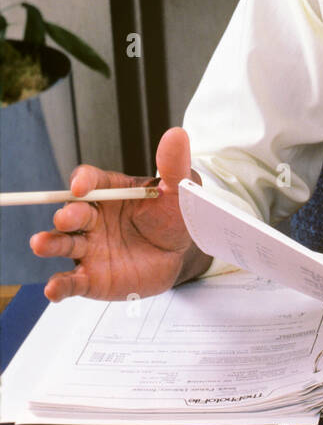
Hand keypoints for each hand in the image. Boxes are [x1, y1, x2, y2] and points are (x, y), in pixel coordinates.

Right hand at [29, 127, 211, 302]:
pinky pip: (70, 282)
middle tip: (68, 218)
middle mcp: (93, 219)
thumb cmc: (175, 217)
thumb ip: (174, 166)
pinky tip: (53, 290)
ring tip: (40, 243)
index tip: (82, 186)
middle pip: (72, 212)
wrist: (180, 256)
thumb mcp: (180, 191)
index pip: (89, 181)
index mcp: (109, 192)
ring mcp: (89, 248)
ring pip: (63, 244)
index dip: (83, 181)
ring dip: (50, 243)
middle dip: (68, 214)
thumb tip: (176, 134)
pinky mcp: (91, 278)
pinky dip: (58, 286)